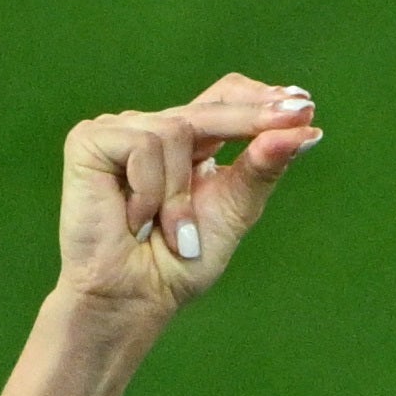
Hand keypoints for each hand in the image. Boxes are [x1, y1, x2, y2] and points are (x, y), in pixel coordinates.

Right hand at [58, 76, 321, 325]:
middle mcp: (155, 129)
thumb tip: (306, 131)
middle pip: (210, 106)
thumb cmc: (180, 264)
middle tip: (298, 116)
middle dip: (254, 118)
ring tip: (170, 233)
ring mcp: (121, 130)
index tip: (304, 105)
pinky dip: (150, 190)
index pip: (225, 100)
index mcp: (189, 146)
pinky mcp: (90, 139)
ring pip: (178, 131)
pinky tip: (134, 219)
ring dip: (181, 194)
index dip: (260, 98)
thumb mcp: (234, 210)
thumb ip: (262, 169)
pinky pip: (144, 144)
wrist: (133, 297)